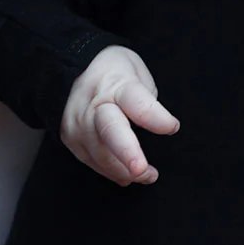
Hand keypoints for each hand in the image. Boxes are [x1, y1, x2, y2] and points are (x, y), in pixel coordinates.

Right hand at [60, 45, 179, 185]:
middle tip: (141, 169)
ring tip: (148, 176)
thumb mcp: (137, 74)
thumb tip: (160, 128)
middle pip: (111, 130)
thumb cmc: (115, 72)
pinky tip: (126, 176)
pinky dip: (111, 171)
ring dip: (126, 170)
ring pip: (101, 153)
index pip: (137, 103)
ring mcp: (79, 123)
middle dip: (127, 152)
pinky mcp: (70, 138)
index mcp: (117, 84)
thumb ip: (148, 101)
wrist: (73, 68)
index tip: (172, 127)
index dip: (156, 117)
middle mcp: (95, 105)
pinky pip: (92, 161)